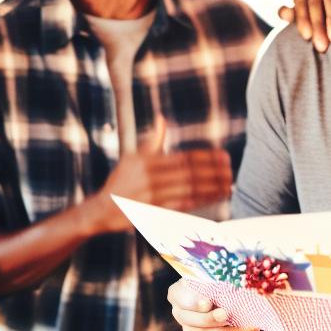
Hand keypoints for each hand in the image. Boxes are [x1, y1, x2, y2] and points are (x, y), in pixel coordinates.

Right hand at [96, 148, 231, 229]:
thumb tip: (163, 119)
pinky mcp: (153, 212)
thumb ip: (153, 140)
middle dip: (213, 172)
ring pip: (189, 190)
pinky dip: (198, 202)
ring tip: (227, 186)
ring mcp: (152, 195)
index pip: (183, 158)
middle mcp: (150, 177)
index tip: (223, 157)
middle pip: (189, 174)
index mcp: (148, 161)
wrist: (101, 208)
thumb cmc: (120, 181)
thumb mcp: (133, 157)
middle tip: (230, 171)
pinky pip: (181, 206)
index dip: (206, 157)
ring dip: (211, 188)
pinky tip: (212, 199)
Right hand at [166, 278, 258, 330]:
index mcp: (177, 293)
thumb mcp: (214, 274)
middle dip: (211, 319)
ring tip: (247, 323)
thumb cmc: (217, 277)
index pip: (180, 298)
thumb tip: (227, 288)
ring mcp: (189, 329)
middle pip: (192, 321)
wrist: (224, 291)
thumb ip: (216, 280)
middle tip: (228, 314)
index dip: (193, 302)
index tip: (208, 302)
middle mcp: (179, 312)